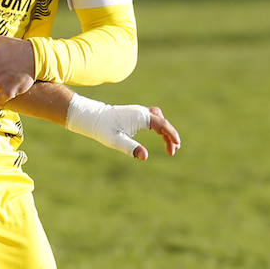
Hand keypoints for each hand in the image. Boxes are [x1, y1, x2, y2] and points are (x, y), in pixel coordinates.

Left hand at [66, 96, 181, 159]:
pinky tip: (159, 136)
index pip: (162, 124)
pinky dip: (159, 128)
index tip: (177, 145)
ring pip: (159, 120)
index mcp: (140, 116)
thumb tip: (145, 156)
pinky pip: (153, 120)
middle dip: (170, 136)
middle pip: (163, 122)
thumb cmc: (103, 128)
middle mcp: (141, 112)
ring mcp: (139, 112)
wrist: (92, 117)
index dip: (172, 134)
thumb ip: (131, 148)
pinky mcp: (135, 114)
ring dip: (166, 131)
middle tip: (173, 151)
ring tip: (170, 146)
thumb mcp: (116, 141)